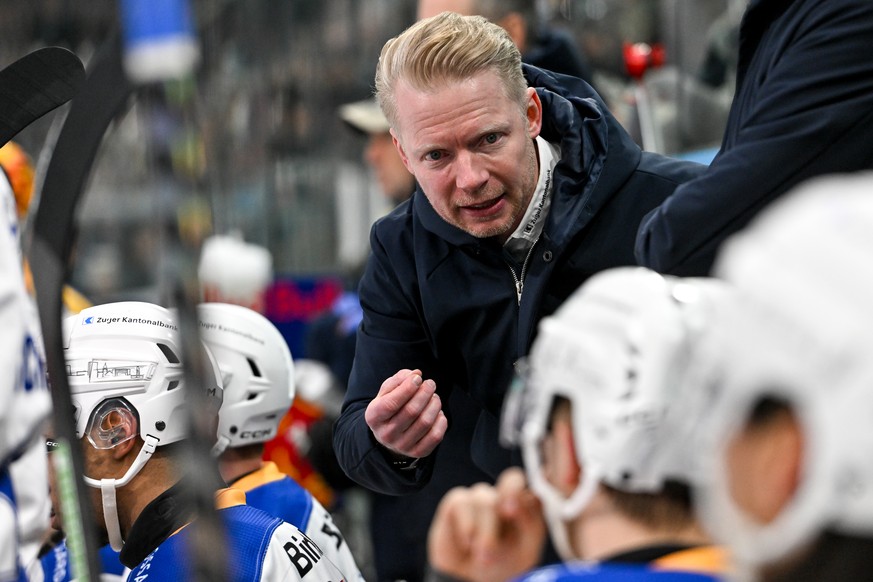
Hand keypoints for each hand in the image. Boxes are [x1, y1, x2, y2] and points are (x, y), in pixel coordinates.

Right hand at [365, 369, 446, 459]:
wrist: (389, 434)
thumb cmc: (389, 407)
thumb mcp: (387, 391)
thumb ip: (399, 379)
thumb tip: (416, 374)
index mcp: (374, 417)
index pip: (391, 403)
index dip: (408, 388)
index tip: (418, 378)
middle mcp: (386, 434)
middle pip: (411, 411)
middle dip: (425, 393)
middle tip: (430, 384)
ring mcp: (402, 446)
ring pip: (425, 422)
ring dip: (434, 404)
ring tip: (434, 397)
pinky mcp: (418, 452)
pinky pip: (436, 436)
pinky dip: (441, 420)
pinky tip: (437, 413)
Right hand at [427, 468, 545, 581]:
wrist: (473, 579)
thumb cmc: (504, 562)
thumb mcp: (526, 550)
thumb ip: (532, 523)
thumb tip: (530, 499)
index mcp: (525, 505)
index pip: (534, 487)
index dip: (529, 493)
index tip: (520, 511)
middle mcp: (504, 496)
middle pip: (512, 478)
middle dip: (511, 493)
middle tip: (508, 513)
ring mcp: (481, 497)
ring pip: (485, 499)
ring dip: (486, 531)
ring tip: (484, 556)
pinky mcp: (457, 502)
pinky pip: (462, 502)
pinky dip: (466, 526)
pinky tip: (468, 544)